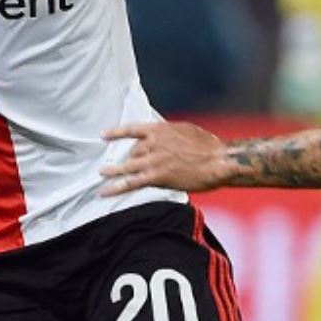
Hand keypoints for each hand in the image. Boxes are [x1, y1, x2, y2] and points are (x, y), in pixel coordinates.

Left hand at [100, 121, 231, 194]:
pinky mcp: (158, 176)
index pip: (133, 129)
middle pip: (132, 151)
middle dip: (127, 159)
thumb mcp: (186, 130)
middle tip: (119, 165)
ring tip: (102, 174)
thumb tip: (163, 136)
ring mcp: (155, 160)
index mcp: (161, 129)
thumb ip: (170, 133)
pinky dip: (117, 187)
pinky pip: (132, 182)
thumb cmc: (208, 146)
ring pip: (127, 166)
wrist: (218, 160)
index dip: (117, 132)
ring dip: (112, 171)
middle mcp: (154, 143)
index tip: (104, 135)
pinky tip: (106, 191)